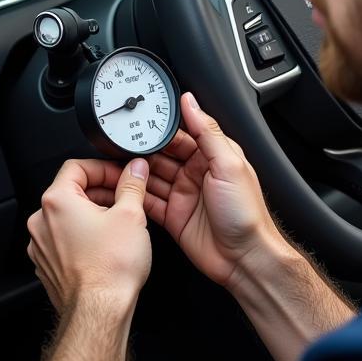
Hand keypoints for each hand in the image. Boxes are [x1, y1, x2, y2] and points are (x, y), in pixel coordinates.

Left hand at [27, 158, 151, 318]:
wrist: (99, 310)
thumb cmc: (110, 269)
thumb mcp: (131, 215)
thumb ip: (132, 185)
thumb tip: (135, 170)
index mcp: (57, 201)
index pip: (76, 167)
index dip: (103, 168)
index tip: (120, 176)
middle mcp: (42, 221)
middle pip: (72, 192)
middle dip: (101, 193)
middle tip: (125, 200)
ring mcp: (42, 245)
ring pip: (68, 218)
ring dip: (92, 216)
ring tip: (118, 226)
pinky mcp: (47, 265)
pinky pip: (64, 241)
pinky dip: (83, 237)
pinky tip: (105, 247)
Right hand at [141, 93, 287, 289]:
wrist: (245, 258)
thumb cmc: (246, 214)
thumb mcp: (229, 165)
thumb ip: (208, 132)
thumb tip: (191, 102)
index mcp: (212, 157)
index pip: (182, 134)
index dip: (161, 129)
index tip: (141, 123)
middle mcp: (196, 174)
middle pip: (162, 155)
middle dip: (143, 150)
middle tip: (122, 146)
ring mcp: (183, 195)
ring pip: (152, 177)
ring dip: (136, 172)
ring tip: (115, 166)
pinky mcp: (173, 216)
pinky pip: (149, 202)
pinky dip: (135, 196)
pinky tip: (123, 190)